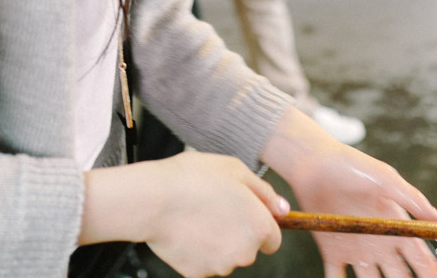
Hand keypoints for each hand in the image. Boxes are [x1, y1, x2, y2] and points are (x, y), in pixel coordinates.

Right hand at [82, 152, 283, 277]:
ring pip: (225, 257)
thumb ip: (264, 192)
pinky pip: (203, 263)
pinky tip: (185, 231)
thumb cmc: (194, 178)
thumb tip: (283, 210)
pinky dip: (197, 251)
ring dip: (217, 242)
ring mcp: (220, 267)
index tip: (241, 212)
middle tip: (214, 207)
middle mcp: (245, 253)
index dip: (258, 224)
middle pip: (248, 249)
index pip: (272, 238)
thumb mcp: (235, 170)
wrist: (153, 199)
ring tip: (196, 216)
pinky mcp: (197, 274)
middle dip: (237, 233)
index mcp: (260, 227)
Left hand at [261, 109, 436, 277]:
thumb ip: (412, 199)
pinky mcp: (332, 252)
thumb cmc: (352, 166)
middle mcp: (379, 242)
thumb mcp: (385, 179)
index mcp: (395, 225)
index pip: (418, 255)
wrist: (314, 163)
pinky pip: (337, 277)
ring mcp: (356, 249)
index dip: (430, 271)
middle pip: (398, 274)